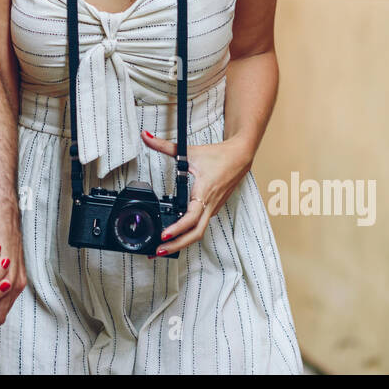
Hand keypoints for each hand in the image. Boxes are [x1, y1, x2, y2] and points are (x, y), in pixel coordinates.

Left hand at [141, 128, 254, 256]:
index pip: (190, 218)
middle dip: (176, 246)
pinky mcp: (213, 209)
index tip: (163, 235)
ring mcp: (213, 209)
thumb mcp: (190, 150)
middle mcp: (209, 205)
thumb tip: (146, 137)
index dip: (177, 229)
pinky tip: (176, 235)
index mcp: (204, 192)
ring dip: (181, 242)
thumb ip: (165, 145)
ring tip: (163, 248)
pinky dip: (188, 233)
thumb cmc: (218, 155)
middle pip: (195, 234)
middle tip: (158, 251)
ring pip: (198, 232)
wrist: (241, 156)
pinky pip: (200, 225)